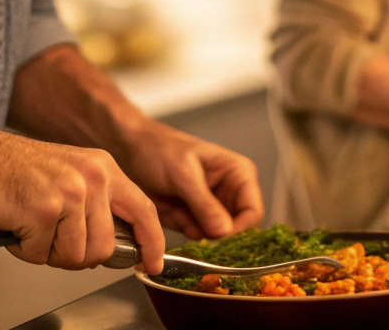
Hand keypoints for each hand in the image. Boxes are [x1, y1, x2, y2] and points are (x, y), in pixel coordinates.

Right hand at [0, 127, 165, 273]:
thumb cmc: (17, 170)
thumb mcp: (72, 175)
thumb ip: (97, 206)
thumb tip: (113, 247)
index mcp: (103, 168)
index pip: (143, 210)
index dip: (152, 242)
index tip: (153, 262)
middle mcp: (93, 178)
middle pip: (105, 247)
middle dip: (78, 255)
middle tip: (53, 239)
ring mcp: (71, 193)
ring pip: (76, 256)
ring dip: (49, 252)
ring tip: (33, 225)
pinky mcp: (46, 210)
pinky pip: (43, 255)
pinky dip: (26, 249)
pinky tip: (18, 224)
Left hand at [118, 121, 262, 240]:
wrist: (135, 149)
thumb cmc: (161, 151)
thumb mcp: (183, 175)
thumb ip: (204, 203)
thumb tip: (224, 232)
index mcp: (239, 174)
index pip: (253, 212)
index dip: (239, 230)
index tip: (215, 240)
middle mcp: (232, 193)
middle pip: (237, 230)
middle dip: (213, 234)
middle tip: (188, 227)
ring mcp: (215, 207)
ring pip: (217, 237)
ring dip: (194, 231)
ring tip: (174, 209)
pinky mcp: (198, 218)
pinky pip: (198, 237)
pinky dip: (183, 231)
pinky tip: (170, 211)